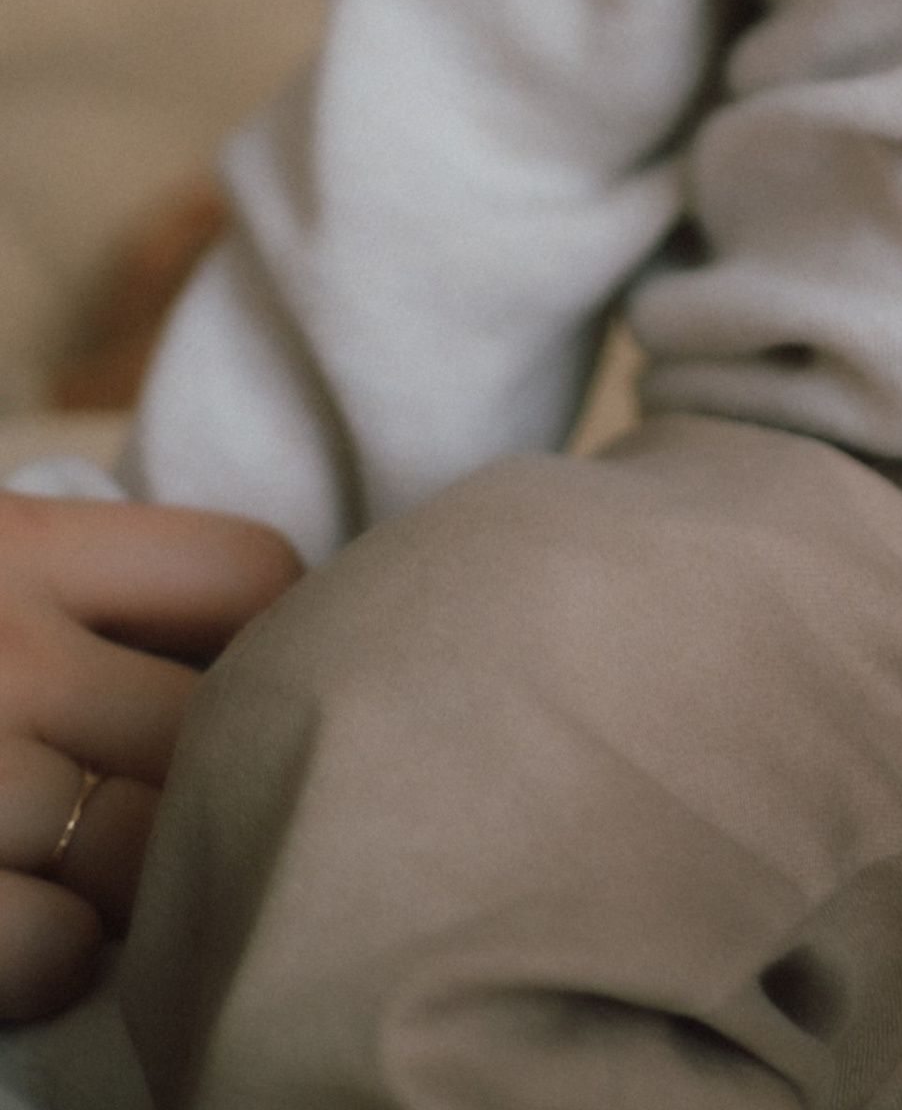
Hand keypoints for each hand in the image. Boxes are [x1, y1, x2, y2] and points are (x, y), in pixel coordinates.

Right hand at [0, 494, 298, 1021]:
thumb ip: (82, 589)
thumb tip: (263, 656)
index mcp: (17, 541)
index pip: (248, 575)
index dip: (274, 649)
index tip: (259, 707)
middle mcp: (2, 645)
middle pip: (216, 720)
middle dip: (226, 785)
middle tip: (227, 821)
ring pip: (149, 843)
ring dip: (157, 887)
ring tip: (126, 887)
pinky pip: (56, 947)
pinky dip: (60, 960)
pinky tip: (39, 938)